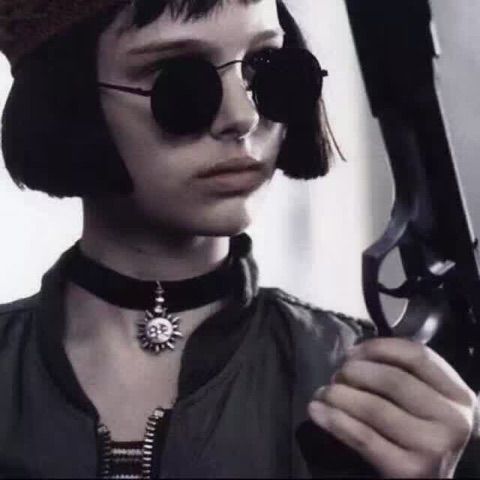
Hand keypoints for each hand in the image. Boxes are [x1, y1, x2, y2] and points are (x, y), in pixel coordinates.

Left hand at [308, 338, 476, 477]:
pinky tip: (317, 410)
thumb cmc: (420, 430)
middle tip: (337, 375)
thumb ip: (402, 371)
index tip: (351, 352)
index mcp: (458, 395)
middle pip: (393, 380)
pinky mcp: (409, 471)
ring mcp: (432, 447)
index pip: (418, 355)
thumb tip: (353, 353)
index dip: (378, 347)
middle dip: (355, 372)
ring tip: (324, 392)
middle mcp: (452, 420)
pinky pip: (362, 437)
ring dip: (339, 395)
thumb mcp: (424, 398)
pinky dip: (334, 419)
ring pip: (374, 407)